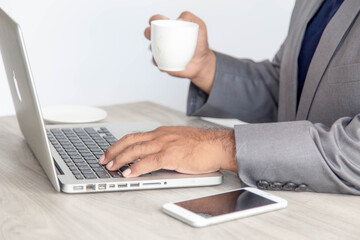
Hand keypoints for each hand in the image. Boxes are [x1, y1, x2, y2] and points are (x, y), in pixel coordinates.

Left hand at [99, 126, 236, 176]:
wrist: (217, 145)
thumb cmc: (202, 145)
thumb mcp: (178, 140)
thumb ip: (164, 145)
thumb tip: (152, 156)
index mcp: (161, 132)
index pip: (135, 136)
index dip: (120, 144)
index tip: (111, 151)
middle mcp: (160, 136)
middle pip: (130, 141)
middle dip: (114, 150)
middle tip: (104, 159)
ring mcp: (165, 144)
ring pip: (136, 150)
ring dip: (120, 159)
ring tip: (111, 167)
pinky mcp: (171, 155)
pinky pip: (148, 162)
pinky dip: (136, 168)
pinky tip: (128, 173)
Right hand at [144, 12, 216, 93]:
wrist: (201, 62)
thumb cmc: (200, 43)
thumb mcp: (199, 27)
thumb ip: (190, 18)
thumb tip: (179, 19)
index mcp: (168, 28)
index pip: (157, 20)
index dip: (153, 20)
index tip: (156, 22)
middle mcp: (162, 39)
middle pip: (149, 33)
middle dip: (148, 32)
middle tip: (157, 35)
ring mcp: (161, 51)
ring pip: (151, 49)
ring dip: (154, 49)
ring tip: (166, 51)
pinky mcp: (162, 63)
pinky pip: (157, 62)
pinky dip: (159, 62)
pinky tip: (168, 62)